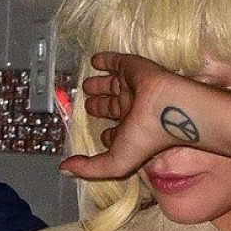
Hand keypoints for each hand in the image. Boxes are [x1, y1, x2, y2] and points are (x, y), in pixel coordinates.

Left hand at [59, 52, 197, 181]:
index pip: (114, 135)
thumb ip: (88, 168)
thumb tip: (64, 170)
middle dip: (98, 108)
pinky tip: (94, 61)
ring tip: (86, 86)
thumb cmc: (145, 139)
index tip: (98, 135)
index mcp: (128, 134)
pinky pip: (116, 61)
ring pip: (112, 86)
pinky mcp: (132, 67)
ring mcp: (131, 89)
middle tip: (87, 106)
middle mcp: (130, 111)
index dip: (105, 136)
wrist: (167, 108)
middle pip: (110, 108)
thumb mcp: (114, 163)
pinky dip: (105, 60)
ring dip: (98, 86)